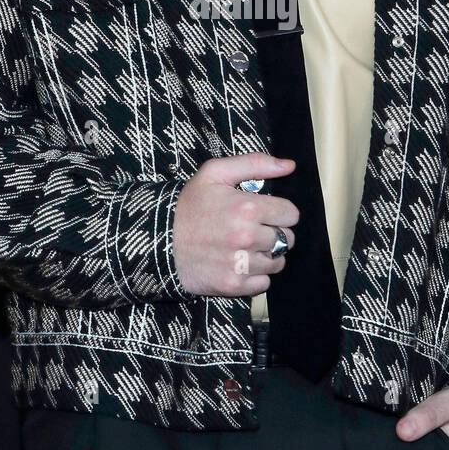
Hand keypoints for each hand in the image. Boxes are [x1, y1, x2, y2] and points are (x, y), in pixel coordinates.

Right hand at [171, 152, 299, 297]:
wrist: (157, 240)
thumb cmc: (188, 205)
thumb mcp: (215, 173)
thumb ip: (255, 164)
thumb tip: (289, 165)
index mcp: (248, 208)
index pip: (291, 214)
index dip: (280, 211)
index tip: (265, 212)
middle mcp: (248, 237)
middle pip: (287, 239)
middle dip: (274, 233)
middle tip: (254, 229)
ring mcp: (241, 264)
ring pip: (278, 262)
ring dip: (267, 255)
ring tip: (247, 247)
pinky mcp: (233, 285)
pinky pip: (264, 283)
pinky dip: (256, 275)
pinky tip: (240, 264)